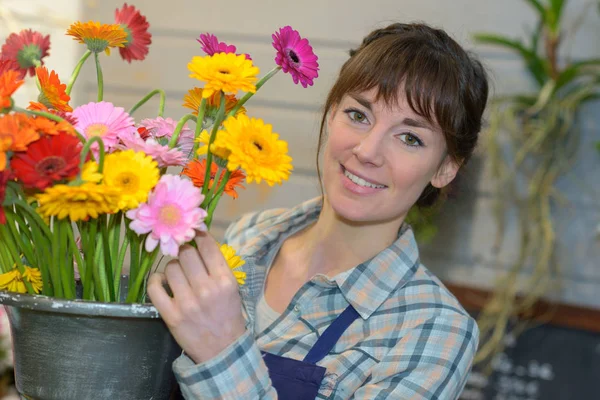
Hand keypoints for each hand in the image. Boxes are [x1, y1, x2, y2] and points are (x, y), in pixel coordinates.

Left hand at [147, 231, 245, 363]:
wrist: (222, 351)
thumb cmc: (228, 316)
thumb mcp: (232, 289)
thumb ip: (217, 267)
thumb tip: (199, 241)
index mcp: (225, 281)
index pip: (207, 247)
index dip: (199, 235)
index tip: (194, 233)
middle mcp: (206, 289)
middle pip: (186, 253)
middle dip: (184, 251)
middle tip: (185, 257)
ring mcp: (187, 303)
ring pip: (170, 268)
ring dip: (172, 267)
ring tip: (176, 274)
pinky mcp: (171, 315)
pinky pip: (155, 288)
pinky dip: (155, 281)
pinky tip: (161, 282)